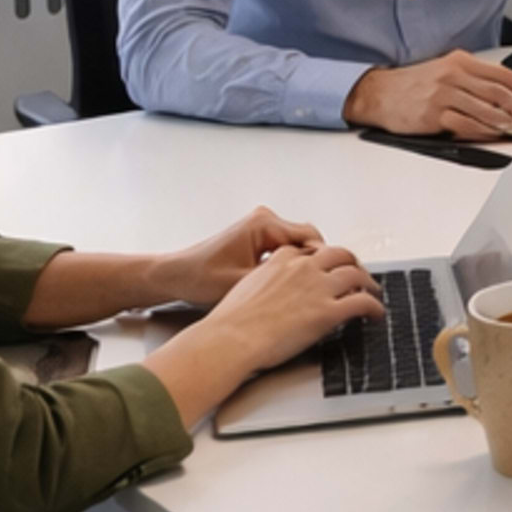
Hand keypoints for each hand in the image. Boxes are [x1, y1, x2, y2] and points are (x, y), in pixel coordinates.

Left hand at [156, 207, 325, 309]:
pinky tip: (290, 286)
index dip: (325, 262)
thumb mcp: (245, 282)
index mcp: (264, 224)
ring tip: (308, 290)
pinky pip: (287, 248)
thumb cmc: (200, 277)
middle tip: (326, 290)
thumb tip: (313, 286)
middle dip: (318, 265)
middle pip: (310, 240)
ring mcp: (262, 228)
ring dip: (305, 266)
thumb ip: (281, 279)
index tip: (336, 282)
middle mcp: (265, 220)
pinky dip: (292, 265)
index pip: (313, 238)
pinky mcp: (258, 238)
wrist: (176, 276)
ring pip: (299, 245)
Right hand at [201, 242, 381, 368]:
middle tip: (357, 274)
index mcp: (280, 260)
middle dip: (351, 262)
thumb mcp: (246, 288)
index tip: (327, 266)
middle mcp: (303, 268)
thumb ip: (266, 284)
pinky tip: (377, 314)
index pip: (310, 251)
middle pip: (339, 254)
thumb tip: (273, 295)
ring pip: (355, 274)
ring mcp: (318, 288)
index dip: (323, 258)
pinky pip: (362, 303)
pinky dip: (375, 307)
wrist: (231, 338)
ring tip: (373, 291)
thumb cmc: (231, 322)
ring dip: (368, 282)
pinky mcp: (328, 311)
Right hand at [344, 49, 511, 138]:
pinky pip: (465, 125)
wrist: (380, 93)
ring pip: (485, 109)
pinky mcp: (433, 114)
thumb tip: (507, 92)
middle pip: (498, 92)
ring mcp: (443, 94)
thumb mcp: (446, 70)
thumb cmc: (414, 84)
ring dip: (506, 122)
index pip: (503, 73)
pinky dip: (483, 132)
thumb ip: (474, 78)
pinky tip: (492, 135)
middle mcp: (453, 75)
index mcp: (460, 61)